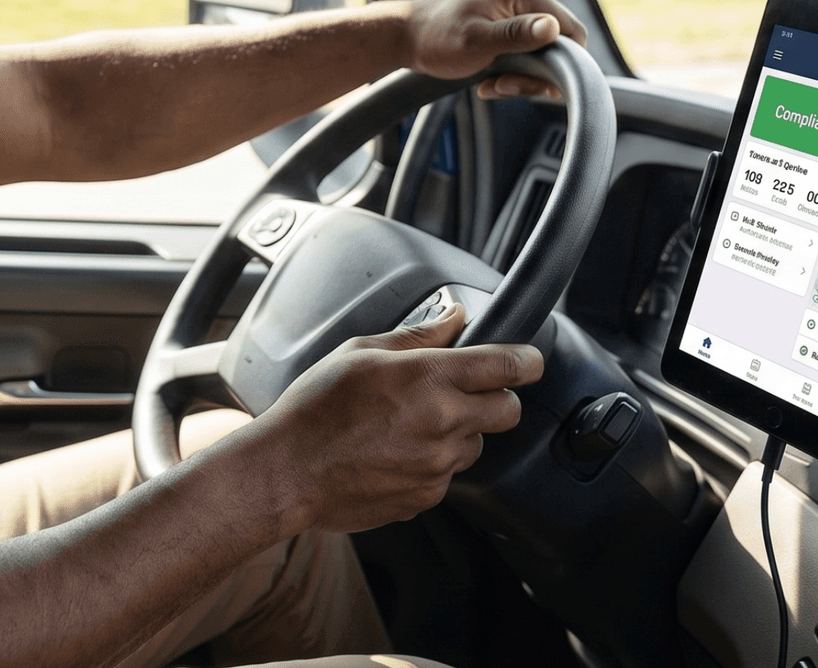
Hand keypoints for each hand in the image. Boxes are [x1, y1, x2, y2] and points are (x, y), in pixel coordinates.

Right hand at [244, 304, 541, 534]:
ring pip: (476, 445)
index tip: (529, 360)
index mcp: (429, 379)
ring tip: (411, 425)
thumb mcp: (361, 352)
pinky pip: (448, 475)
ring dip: (459, 432)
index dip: (526, 360)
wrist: (288, 471)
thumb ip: (418, 335)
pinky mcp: (427, 497)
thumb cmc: (315, 408)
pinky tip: (394, 452)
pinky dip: (432, 463)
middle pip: (508, 411)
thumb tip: (454, 319)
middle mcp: (443, 423)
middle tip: (465, 392)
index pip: (506, 366)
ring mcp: (438, 466)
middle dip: (497, 398)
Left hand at [401, 0, 586, 99]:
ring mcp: (515, 14)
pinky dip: (510, 75)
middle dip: (535, 75)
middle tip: (505, 85)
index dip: (564, 63)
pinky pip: (524, 58)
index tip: (537, 84)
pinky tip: (487, 81)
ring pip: (541, 57)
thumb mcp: (476, 41)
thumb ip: (516, 35)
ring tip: (492, 84)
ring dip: (520, 78)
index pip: (573, 31)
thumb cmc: (434, 37)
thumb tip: (553, 28)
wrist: (405, 38)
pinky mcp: (506, 29)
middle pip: (558, 47)